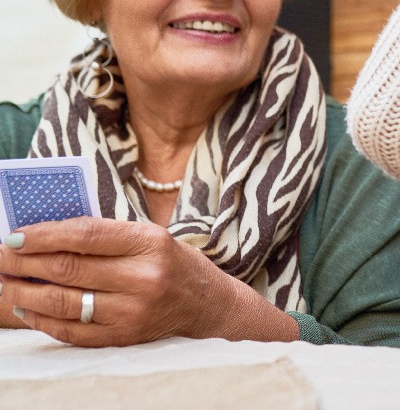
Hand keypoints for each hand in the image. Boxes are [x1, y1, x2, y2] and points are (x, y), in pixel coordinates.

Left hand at [0, 218, 293, 345]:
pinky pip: (71, 330)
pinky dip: (41, 319)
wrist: (208, 304)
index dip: (44, 235)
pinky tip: (25, 307)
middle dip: (23, 262)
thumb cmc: (172, 263)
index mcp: (151, 242)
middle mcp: (144, 277)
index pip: (85, 235)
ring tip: (2, 283)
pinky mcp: (124, 337)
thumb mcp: (148, 236)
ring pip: (63, 301)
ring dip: (23, 291)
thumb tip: (41, 234)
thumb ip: (101, 235)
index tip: (14, 235)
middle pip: (68, 269)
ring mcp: (134, 311)